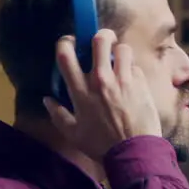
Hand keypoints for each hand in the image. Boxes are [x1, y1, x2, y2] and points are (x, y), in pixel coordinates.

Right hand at [44, 30, 161, 161]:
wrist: (134, 153)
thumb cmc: (101, 145)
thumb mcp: (72, 133)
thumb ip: (58, 114)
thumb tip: (47, 99)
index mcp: (80, 90)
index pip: (65, 54)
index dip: (66, 42)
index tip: (71, 42)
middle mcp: (100, 80)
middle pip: (99, 40)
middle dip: (101, 35)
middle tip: (103, 41)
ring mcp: (123, 80)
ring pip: (123, 48)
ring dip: (120, 51)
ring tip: (119, 60)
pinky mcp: (141, 84)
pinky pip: (136, 66)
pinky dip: (133, 70)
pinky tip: (131, 80)